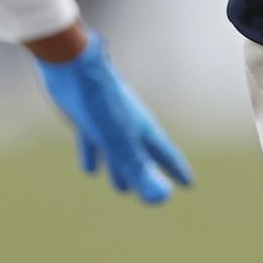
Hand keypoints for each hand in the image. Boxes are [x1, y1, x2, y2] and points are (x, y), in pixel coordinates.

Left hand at [35, 32, 192, 204]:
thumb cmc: (99, 101)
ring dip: (121, 169)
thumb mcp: (119, 141)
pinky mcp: (85, 116)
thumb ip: (139, 169)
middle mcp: (128, 124)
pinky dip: (95, 157)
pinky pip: (94, 143)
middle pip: (143, 155)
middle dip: (149, 174)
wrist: (73, 64)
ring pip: (118, 152)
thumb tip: (161, 198)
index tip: (189, 184)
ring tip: (121, 188)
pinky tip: (90, 168)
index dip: (177, 170)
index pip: (166, 155)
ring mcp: (107, 120)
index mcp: (142, 129)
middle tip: (157, 191)